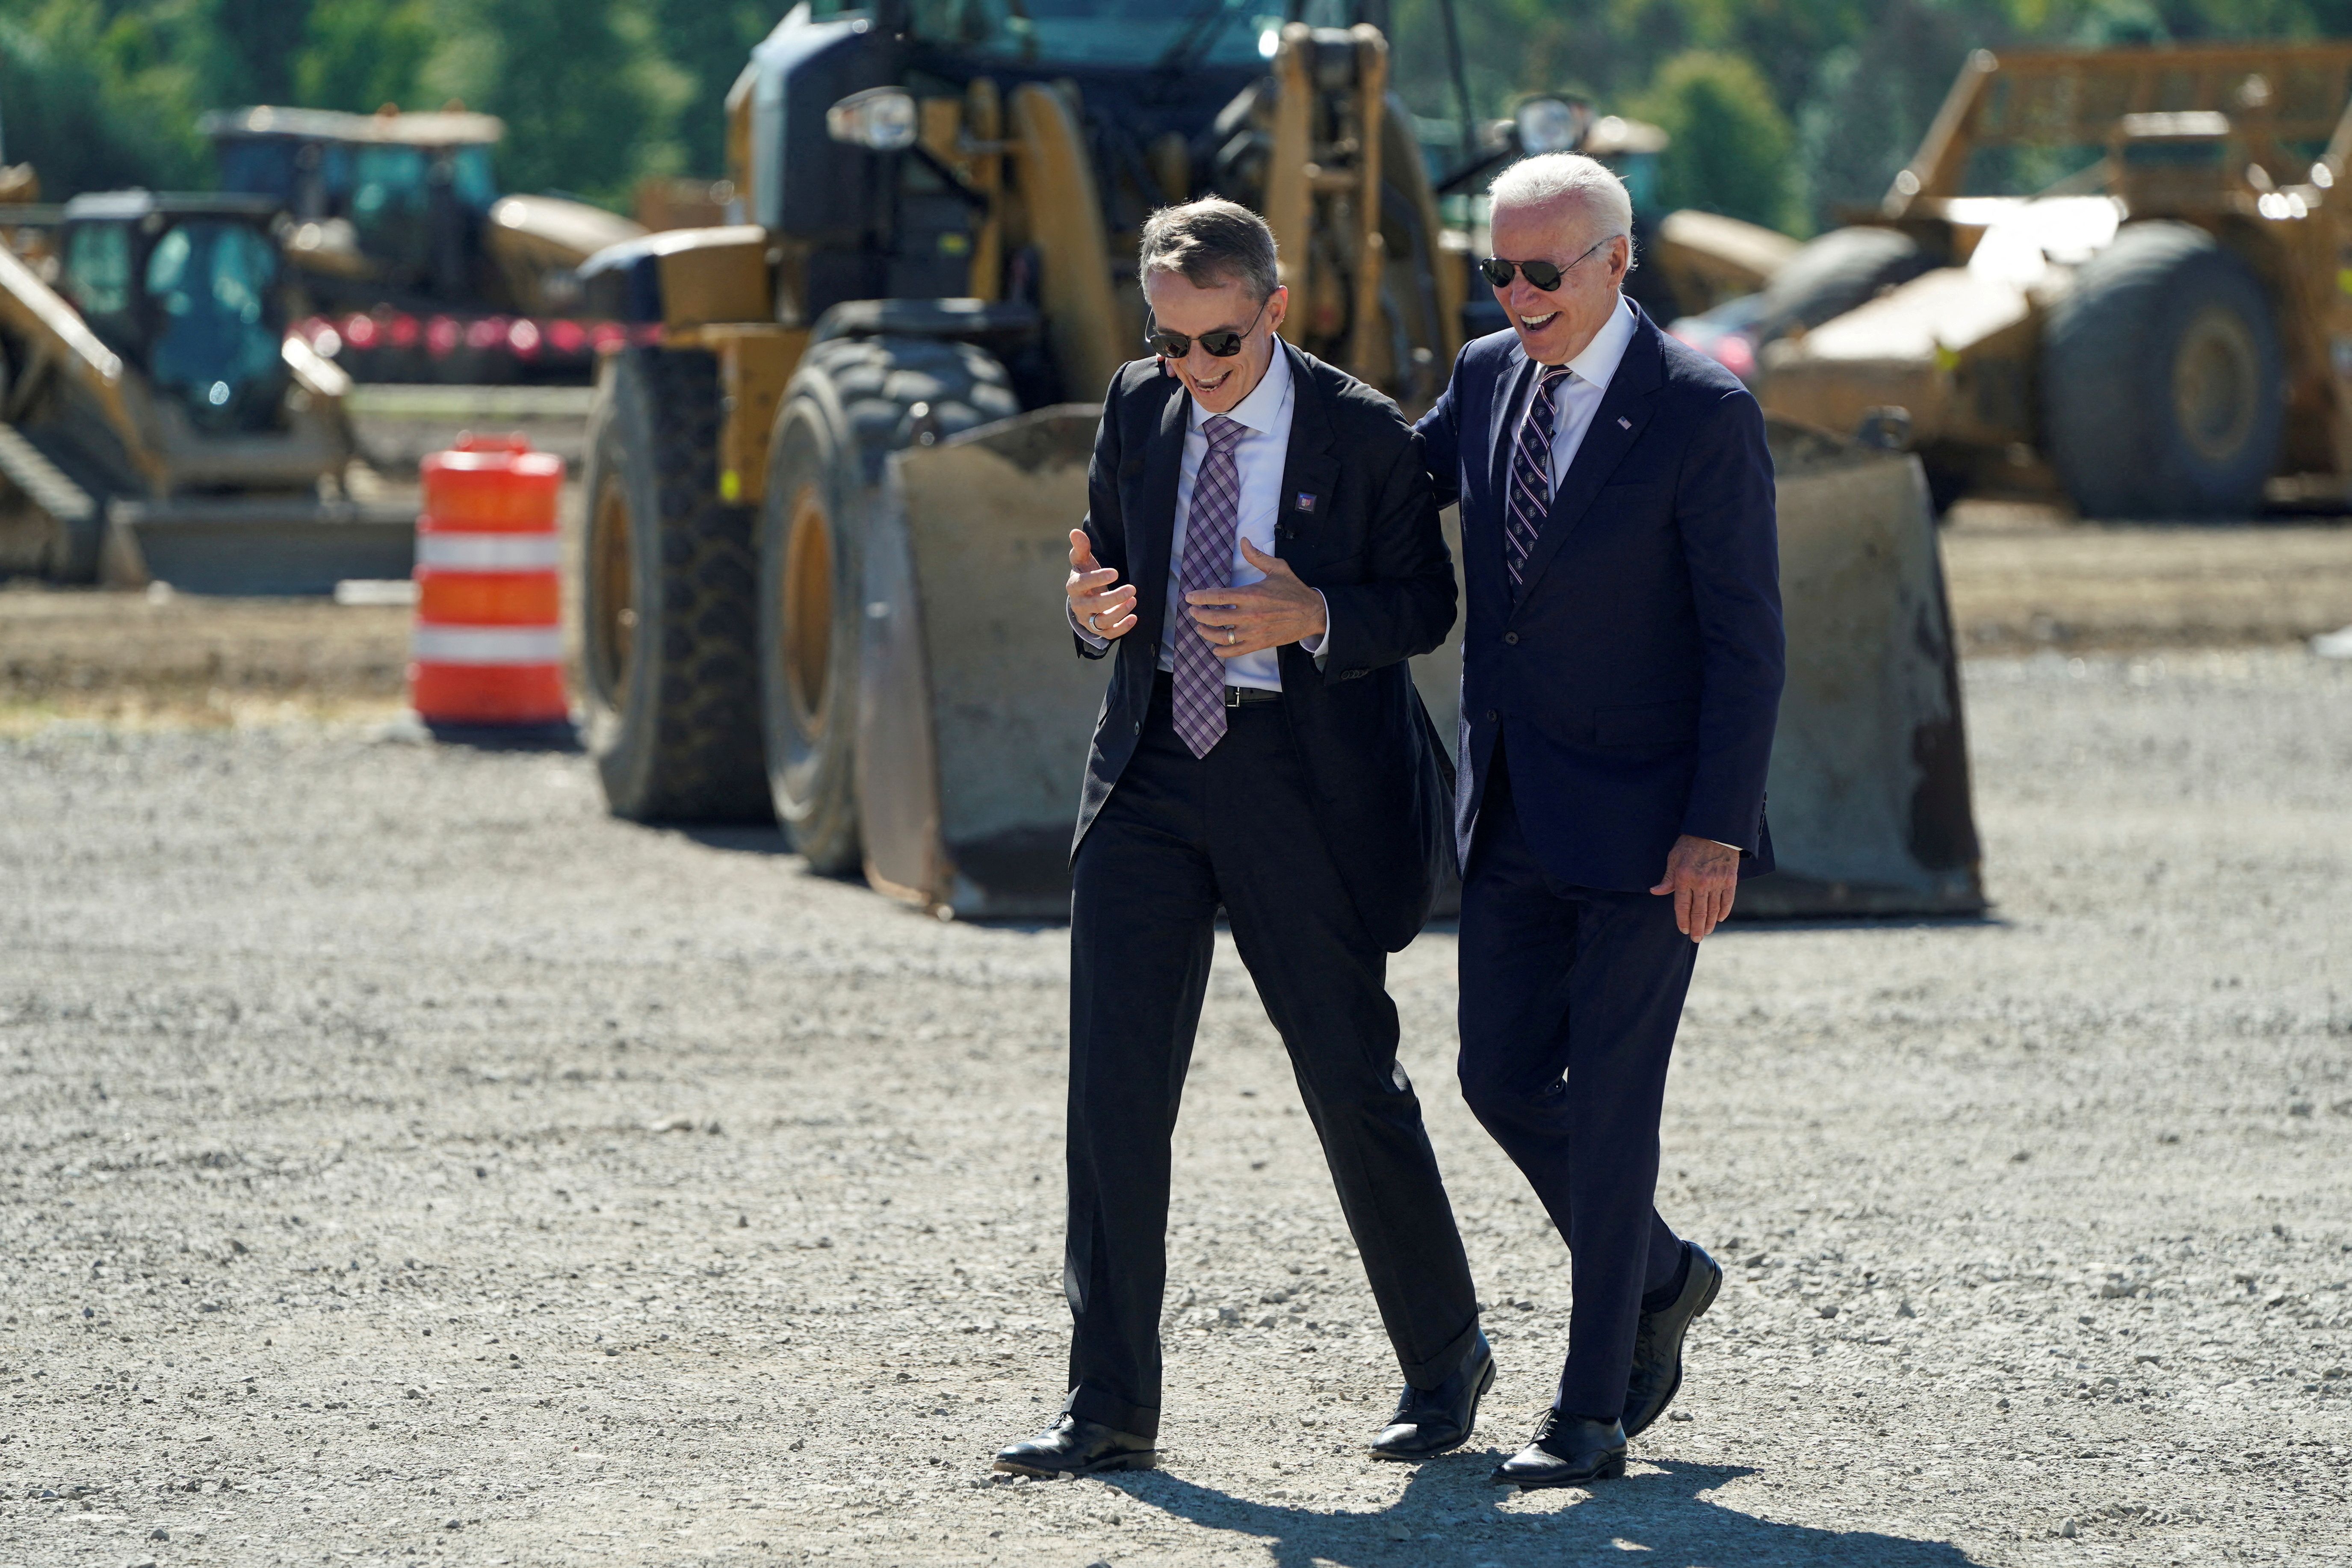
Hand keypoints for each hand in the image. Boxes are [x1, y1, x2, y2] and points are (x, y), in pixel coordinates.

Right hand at [1067, 528, 1136, 639]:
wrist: (1083, 597)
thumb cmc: (1085, 575)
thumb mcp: (1082, 561)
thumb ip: (1081, 547)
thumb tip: (1075, 532)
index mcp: (1074, 586)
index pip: (1082, 583)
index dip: (1098, 578)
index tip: (1116, 573)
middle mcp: (1079, 605)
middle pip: (1094, 605)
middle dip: (1113, 598)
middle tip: (1132, 588)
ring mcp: (1088, 619)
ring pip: (1101, 622)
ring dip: (1118, 612)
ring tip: (1133, 600)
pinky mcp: (1098, 630)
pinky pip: (1109, 634)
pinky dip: (1121, 629)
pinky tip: (1134, 618)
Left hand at [1184, 537, 1326, 658]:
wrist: (1312, 613)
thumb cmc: (1294, 590)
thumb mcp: (1277, 568)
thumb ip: (1257, 556)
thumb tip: (1243, 541)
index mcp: (1251, 594)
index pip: (1219, 596)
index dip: (1201, 597)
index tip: (1190, 597)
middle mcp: (1250, 614)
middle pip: (1215, 617)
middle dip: (1199, 614)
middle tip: (1193, 612)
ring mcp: (1254, 631)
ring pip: (1222, 636)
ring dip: (1207, 633)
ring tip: (1200, 627)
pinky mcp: (1260, 643)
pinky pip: (1236, 651)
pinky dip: (1223, 651)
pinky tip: (1215, 648)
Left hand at [1649, 834, 1739, 941]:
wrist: (1715, 830)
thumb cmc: (1690, 844)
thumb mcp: (1674, 858)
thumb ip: (1667, 878)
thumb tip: (1655, 891)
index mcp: (1684, 878)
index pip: (1682, 906)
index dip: (1682, 920)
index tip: (1683, 930)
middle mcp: (1701, 882)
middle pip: (1699, 912)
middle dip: (1697, 928)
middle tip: (1696, 939)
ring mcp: (1717, 882)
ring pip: (1713, 909)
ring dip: (1709, 923)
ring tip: (1706, 932)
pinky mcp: (1730, 879)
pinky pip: (1727, 900)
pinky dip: (1723, 911)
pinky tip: (1719, 919)